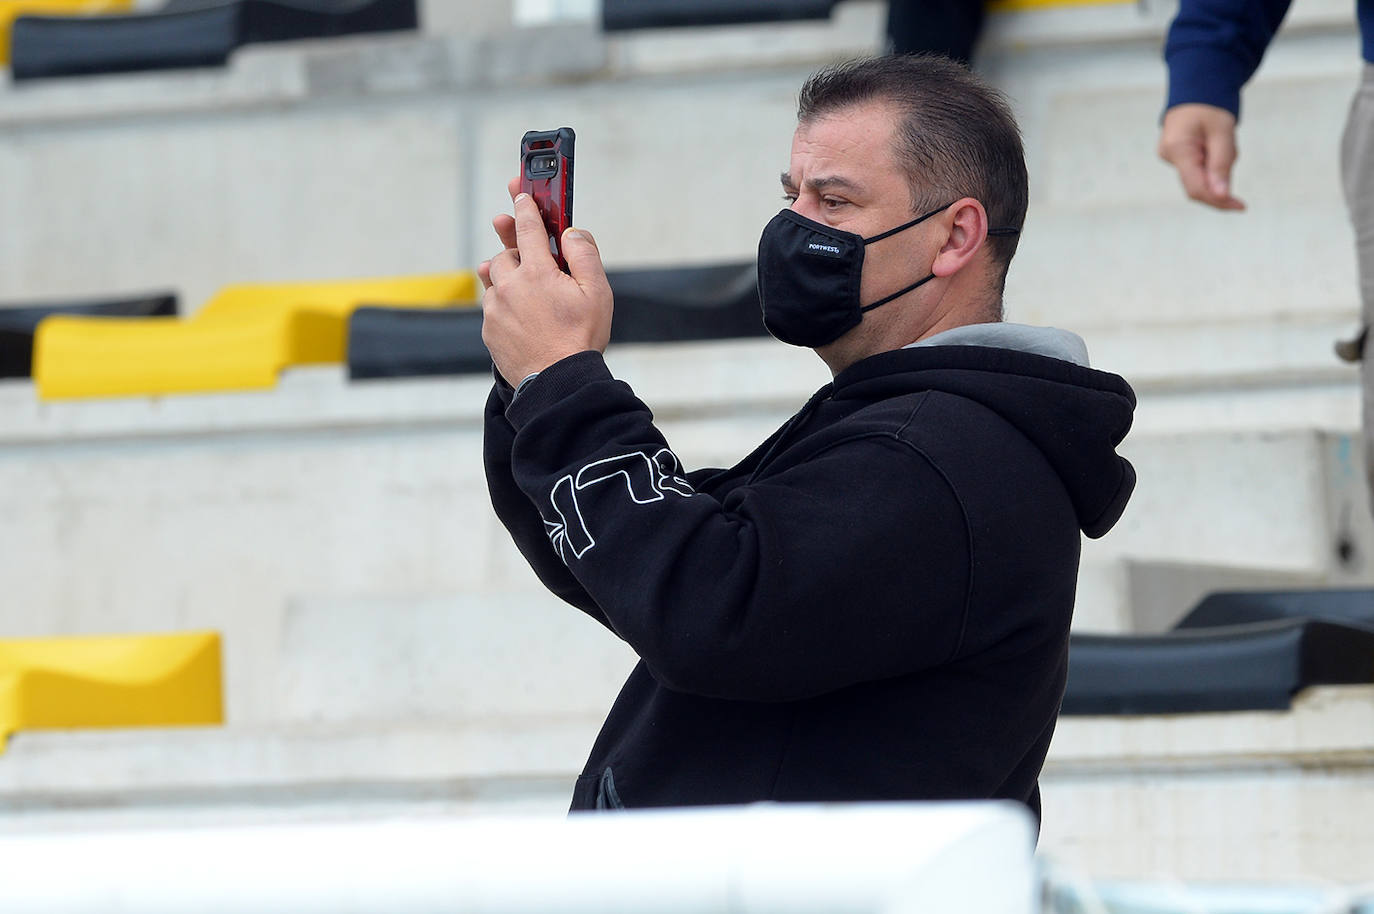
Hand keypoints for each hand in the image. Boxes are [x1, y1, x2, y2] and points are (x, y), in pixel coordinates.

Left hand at [479, 188, 613, 385]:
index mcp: (537, 272)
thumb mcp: (597, 293)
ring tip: (523, 283)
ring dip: (507, 275)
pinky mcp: (489, 329)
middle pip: (506, 252)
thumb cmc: (580, 339)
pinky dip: (503, 302)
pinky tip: (521, 313)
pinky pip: (492, 305)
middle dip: (514, 244)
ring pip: (494, 279)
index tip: (521, 192)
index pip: (528, 227)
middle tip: (518, 238)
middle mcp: (510, 286)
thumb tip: (572, 232)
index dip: (526, 206)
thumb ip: (584, 254)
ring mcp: (496, 309)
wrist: (557, 383)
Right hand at [1158, 103, 1245, 210]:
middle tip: (1232, 151)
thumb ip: (1221, 164)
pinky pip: (1200, 169)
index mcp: (1178, 149)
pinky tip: (1216, 143)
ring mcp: (1171, 157)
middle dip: (1221, 179)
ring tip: (1222, 138)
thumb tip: (1222, 195)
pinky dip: (1214, 162)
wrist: (1196, 90)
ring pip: (1202, 177)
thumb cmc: (1210, 107)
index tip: (1240, 206)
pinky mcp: (1177, 157)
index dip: (1219, 200)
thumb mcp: (1222, 131)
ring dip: (1219, 167)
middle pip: (1199, 185)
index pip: (1196, 188)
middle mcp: (1169, 156)